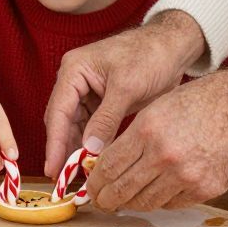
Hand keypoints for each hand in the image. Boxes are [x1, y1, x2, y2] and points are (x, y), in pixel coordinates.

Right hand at [41, 9, 208, 172]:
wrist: (173, 46)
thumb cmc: (150, 56)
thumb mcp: (127, 88)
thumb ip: (106, 119)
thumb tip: (89, 151)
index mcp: (73, 70)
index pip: (58, 111)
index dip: (55, 143)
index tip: (54, 169)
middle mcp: (75, 80)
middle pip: (62, 121)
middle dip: (63, 149)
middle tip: (63, 180)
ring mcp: (87, 91)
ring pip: (75, 127)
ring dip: (77, 149)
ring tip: (78, 176)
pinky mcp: (101, 101)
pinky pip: (90, 126)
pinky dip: (91, 143)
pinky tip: (93, 162)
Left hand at [87, 66, 227, 212]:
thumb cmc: (204, 101)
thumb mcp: (159, 107)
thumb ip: (133, 135)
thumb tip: (108, 162)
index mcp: (148, 130)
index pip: (109, 166)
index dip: (95, 181)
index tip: (91, 186)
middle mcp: (163, 156)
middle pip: (122, 189)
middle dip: (106, 199)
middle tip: (100, 201)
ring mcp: (185, 176)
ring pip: (145, 202)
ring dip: (130, 204)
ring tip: (123, 201)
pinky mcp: (204, 189)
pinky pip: (171, 204)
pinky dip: (159, 201)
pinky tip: (153, 194)